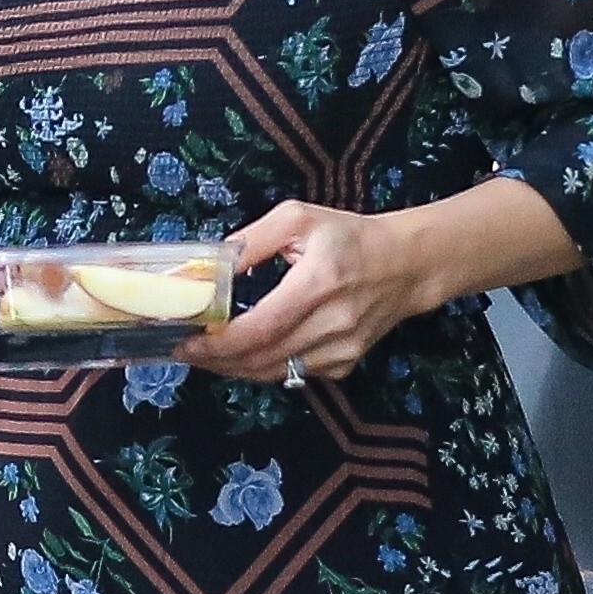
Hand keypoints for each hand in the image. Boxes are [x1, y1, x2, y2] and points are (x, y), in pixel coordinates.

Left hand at [177, 200, 434, 384]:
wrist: (407, 265)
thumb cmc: (348, 237)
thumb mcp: (297, 219)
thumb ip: (251, 240)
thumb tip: (209, 266)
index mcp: (320, 282)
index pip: (262, 327)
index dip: (219, 342)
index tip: (186, 340)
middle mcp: (334, 322)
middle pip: (263, 357)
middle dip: (216, 359)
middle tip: (185, 349)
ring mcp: (343, 350)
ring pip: (275, 373)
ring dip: (234, 368)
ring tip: (206, 355)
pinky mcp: (346, 364)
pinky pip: (293, 374)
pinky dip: (262, 368)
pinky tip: (242, 355)